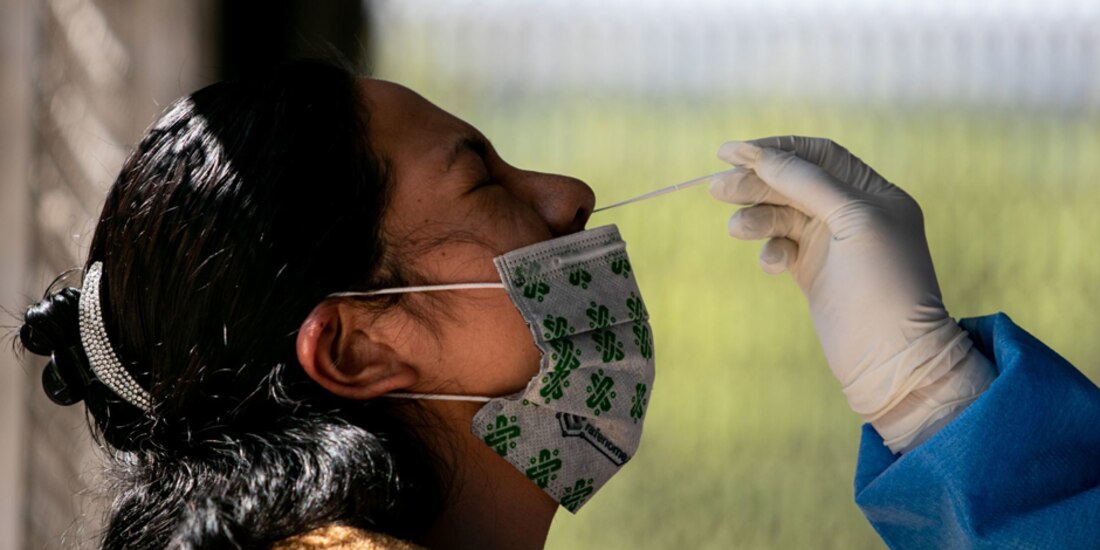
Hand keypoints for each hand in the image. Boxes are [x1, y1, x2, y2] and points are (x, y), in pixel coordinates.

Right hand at [710, 136, 994, 451]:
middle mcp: (853, 213)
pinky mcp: (814, 273)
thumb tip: (762, 155)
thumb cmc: (883, 286)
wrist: (893, 362)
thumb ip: (807, 183)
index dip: (775, 149)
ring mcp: (832, 244)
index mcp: (874, 192)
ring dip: (756, 217)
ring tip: (736, 229)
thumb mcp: (851, 221)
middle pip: (794, 183)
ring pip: (782, 215)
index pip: (818, 155)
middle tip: (717, 188)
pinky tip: (771, 264)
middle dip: (756, 182)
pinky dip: (770, 250)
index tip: (730, 151)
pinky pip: (781, 247)